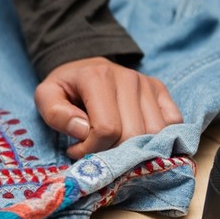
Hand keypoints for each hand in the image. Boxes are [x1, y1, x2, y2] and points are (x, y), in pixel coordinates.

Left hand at [34, 57, 182, 158]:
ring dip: (133, 148)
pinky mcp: (160, 90)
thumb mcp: (45, 96)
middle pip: (133, 135)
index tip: (76, 149)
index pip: (107, 129)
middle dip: (111, 152)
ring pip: (155, 133)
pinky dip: (158, 138)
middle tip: (93, 150)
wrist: (83, 66)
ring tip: (111, 144)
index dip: (91, 149)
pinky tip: (136, 139)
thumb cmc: (65, 87)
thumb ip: (55, 114)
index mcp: (97, 78)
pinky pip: (173, 122)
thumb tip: (83, 131)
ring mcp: (147, 84)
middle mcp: (128, 78)